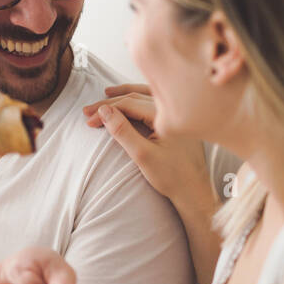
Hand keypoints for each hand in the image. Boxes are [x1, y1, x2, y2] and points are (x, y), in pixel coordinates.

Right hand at [82, 84, 210, 205]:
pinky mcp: (177, 121)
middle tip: (87, 111)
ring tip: (106, 94)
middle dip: (110, 102)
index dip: (105, 110)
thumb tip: (103, 110)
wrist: (195, 190)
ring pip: (145, 96)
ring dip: (124, 96)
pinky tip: (132, 98)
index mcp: (166, 115)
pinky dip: (139, 98)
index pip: (129, 104)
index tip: (88, 120)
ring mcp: (176, 114)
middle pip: (135, 97)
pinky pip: (154, 102)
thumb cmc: (172, 176)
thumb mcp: (142, 155)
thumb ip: (122, 131)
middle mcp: (173, 109)